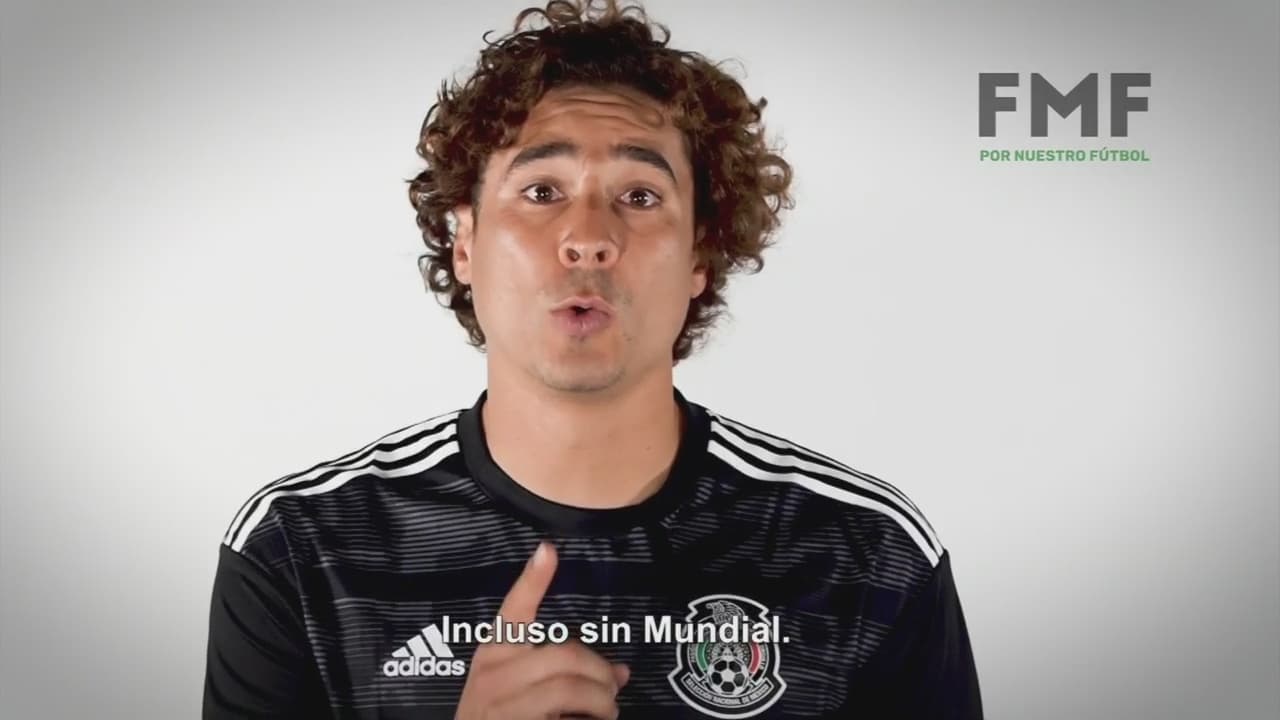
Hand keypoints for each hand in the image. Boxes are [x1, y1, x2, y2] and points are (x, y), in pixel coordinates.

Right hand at [454, 541, 629, 719]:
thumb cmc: (497, 714)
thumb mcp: (515, 687)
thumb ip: (560, 671)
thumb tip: (621, 672)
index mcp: (493, 652)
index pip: (513, 611)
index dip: (532, 580)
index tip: (549, 549)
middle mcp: (494, 674)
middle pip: (565, 655)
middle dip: (599, 671)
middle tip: (612, 687)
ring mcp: (503, 706)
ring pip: (571, 688)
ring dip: (602, 701)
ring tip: (606, 711)